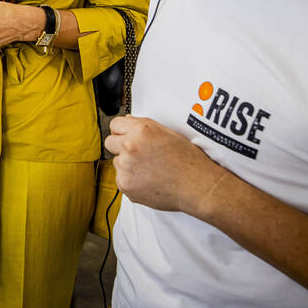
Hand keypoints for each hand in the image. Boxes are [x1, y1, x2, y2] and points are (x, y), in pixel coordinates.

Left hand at [105, 116, 228, 215]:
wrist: (198, 187)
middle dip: (120, 147)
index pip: (114, 124)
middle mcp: (130, 146)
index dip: (122, 131)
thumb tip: (125, 121)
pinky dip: (131, 180)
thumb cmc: (188, 160)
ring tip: (150, 169)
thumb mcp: (168, 133)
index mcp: (140, 130)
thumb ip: (143, 125)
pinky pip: (121, 179)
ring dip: (127, 165)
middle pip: (110, 143)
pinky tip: (149, 180)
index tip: (128, 137)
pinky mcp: (125, 185)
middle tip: (139, 154)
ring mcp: (126, 167)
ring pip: (117, 162)